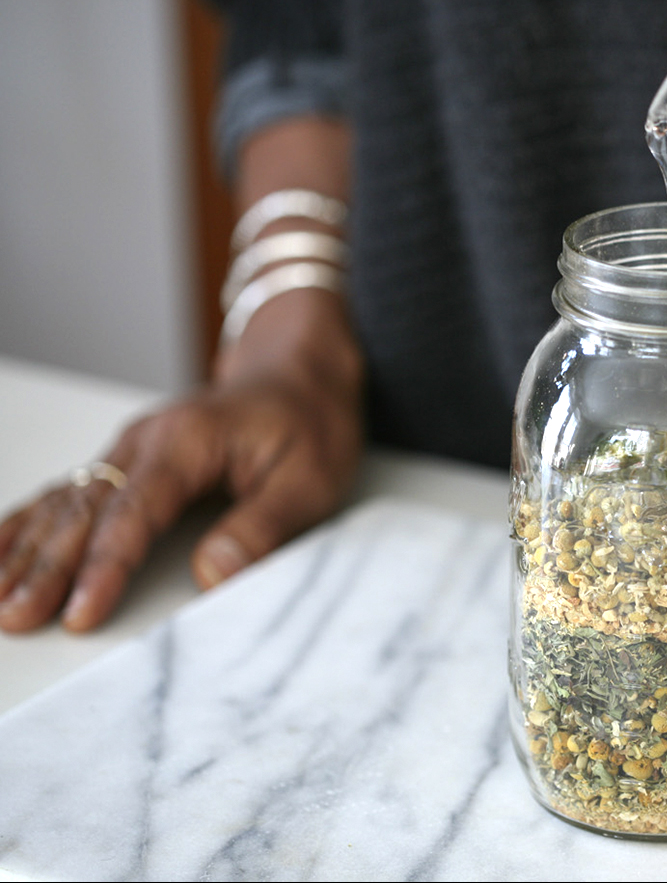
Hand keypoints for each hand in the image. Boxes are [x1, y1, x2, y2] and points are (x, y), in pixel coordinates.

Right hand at [0, 291, 362, 633]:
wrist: (302, 373)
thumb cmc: (310, 424)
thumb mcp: (309, 480)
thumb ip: (262, 528)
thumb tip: (212, 576)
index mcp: (188, 442)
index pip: (134, 512)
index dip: (104, 566)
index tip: (80, 613)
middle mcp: (146, 441)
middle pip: (85, 510)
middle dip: (48, 567)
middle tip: (16, 619)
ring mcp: (132, 449)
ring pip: (66, 502)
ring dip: (29, 551)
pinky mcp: (129, 461)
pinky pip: (69, 493)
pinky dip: (30, 523)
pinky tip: (1, 553)